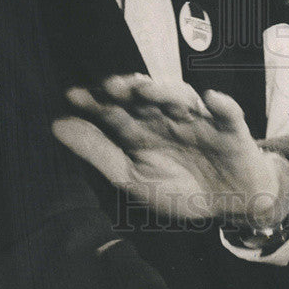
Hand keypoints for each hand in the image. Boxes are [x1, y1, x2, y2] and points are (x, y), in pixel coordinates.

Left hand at [52, 75, 288, 227]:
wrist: (230, 203)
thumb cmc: (180, 187)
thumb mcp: (133, 178)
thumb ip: (98, 152)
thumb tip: (56, 124)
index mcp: (143, 130)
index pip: (116, 110)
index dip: (95, 102)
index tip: (72, 95)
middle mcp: (169, 118)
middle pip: (146, 97)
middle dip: (128, 89)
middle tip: (110, 85)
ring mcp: (200, 121)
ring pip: (182, 98)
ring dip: (165, 91)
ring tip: (146, 90)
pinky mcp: (231, 129)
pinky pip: (228, 113)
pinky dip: (222, 104)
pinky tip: (210, 99)